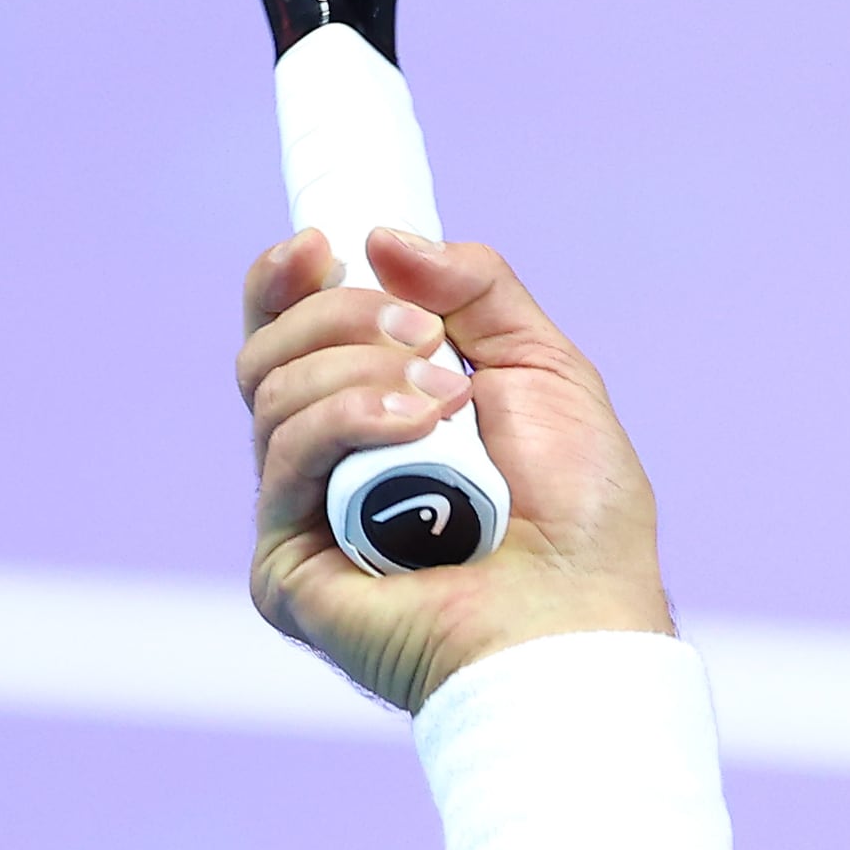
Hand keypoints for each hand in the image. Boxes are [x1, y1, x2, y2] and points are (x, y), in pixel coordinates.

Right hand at [238, 226, 670, 716]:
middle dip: (344, 316)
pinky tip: (419, 425)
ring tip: (445, 400)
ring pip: (271, 394)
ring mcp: (300, 513)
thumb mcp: (544, 369)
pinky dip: (352, 419)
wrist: (581, 613)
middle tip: (424, 335)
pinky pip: (284, 458)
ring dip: (361, 369)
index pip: (291, 334)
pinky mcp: (285, 566)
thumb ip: (476, 290)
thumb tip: (383, 236)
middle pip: (268, 352)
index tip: (321, 242)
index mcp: (374, 414)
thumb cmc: (578, 513)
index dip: (287, 281)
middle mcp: (325, 463)